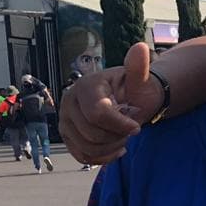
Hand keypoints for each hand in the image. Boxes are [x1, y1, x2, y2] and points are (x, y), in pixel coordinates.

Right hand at [60, 43, 161, 163]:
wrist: (129, 102)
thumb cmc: (135, 91)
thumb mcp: (140, 80)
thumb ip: (138, 67)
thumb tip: (140, 47)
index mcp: (85, 86)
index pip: (98, 114)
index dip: (120, 125)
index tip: (136, 127)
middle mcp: (69, 102)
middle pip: (92, 134)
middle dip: (117, 136)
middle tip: (129, 129)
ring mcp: (65, 120)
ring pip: (87, 148)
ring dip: (111, 148)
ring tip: (122, 137)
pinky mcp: (67, 136)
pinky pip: (82, 156)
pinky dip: (102, 158)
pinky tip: (115, 148)